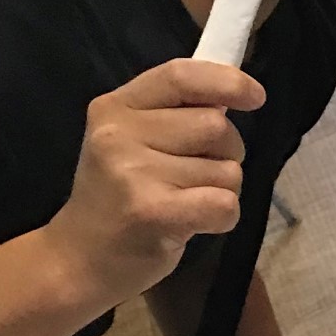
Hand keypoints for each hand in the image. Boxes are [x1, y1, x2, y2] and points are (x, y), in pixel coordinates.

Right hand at [44, 59, 263, 307]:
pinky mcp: (153, 211)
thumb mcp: (133, 141)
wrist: (80, 260)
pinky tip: (194, 224)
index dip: (227, 81)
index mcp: (116, 107)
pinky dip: (223, 217)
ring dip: (222, 191)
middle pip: (216, 126)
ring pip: (226, 169)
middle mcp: (119, 134)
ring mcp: (134, 172)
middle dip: (227, 153)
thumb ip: (175, 114)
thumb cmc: (119, 198)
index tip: (256, 97)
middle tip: (197, 178)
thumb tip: (236, 94)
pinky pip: (224, 203)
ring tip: (185, 203)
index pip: (181, 75)